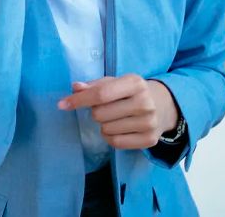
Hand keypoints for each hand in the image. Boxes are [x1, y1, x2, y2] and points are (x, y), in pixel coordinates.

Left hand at [58, 75, 178, 150]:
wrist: (162, 106)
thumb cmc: (131, 91)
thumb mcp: (116, 82)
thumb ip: (95, 85)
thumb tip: (75, 87)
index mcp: (134, 82)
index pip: (101, 94)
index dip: (79, 100)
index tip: (62, 104)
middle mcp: (144, 102)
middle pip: (100, 114)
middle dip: (95, 112)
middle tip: (105, 108)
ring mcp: (148, 122)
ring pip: (106, 130)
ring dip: (103, 125)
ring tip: (114, 117)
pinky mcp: (149, 140)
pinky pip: (115, 143)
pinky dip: (109, 137)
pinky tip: (117, 128)